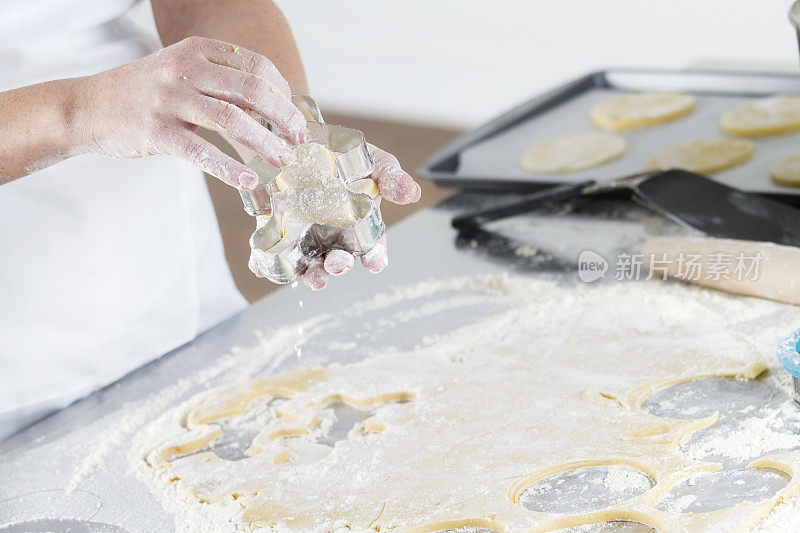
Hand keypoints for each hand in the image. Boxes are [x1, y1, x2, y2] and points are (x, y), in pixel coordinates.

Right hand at [75, 36, 306, 188]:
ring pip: (232, 120)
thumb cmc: (143, 92)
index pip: (255, 66)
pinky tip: (250, 180)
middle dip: (282, 116)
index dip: (282, 92)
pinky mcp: (158, 132)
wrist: (88, 106)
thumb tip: (271, 110)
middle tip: (298, 138)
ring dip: (265, 143)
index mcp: (196, 51)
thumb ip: (220, 83)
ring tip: (284, 160)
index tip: (294, 113)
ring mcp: (169, 100)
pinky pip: (203, 152)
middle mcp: (184, 70)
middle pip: (250, 91)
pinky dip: (230, 169)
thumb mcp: (180, 72)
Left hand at [248, 144, 421, 288]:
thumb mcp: (374, 162)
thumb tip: (411, 193)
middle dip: (339, 267)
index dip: (374, 258)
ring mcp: (305, 237)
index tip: (374, 263)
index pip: (371, 249)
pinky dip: (264, 264)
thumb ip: (391, 179)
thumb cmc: (345, 154)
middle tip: (338, 264)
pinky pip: (270, 253)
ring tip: (312, 278)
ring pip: (308, 265)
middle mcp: (333, 238)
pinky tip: (261, 269)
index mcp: (361, 227)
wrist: (303, 137)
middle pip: (338, 261)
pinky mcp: (277, 231)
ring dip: (309, 275)